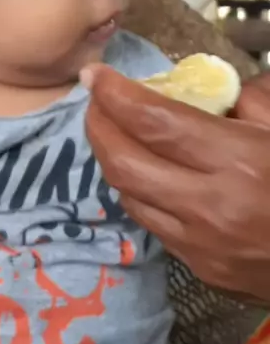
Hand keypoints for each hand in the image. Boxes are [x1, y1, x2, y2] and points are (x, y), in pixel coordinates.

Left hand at [84, 65, 269, 303]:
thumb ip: (250, 100)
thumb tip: (207, 90)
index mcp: (238, 162)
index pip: (154, 122)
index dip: (115, 95)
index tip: (95, 74)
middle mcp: (209, 206)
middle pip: (124, 163)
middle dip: (98, 126)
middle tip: (94, 100)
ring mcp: (201, 244)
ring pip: (129, 196)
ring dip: (112, 159)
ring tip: (112, 131)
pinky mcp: (201, 269)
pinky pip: (152, 223)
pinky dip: (138, 191)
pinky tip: (145, 172)